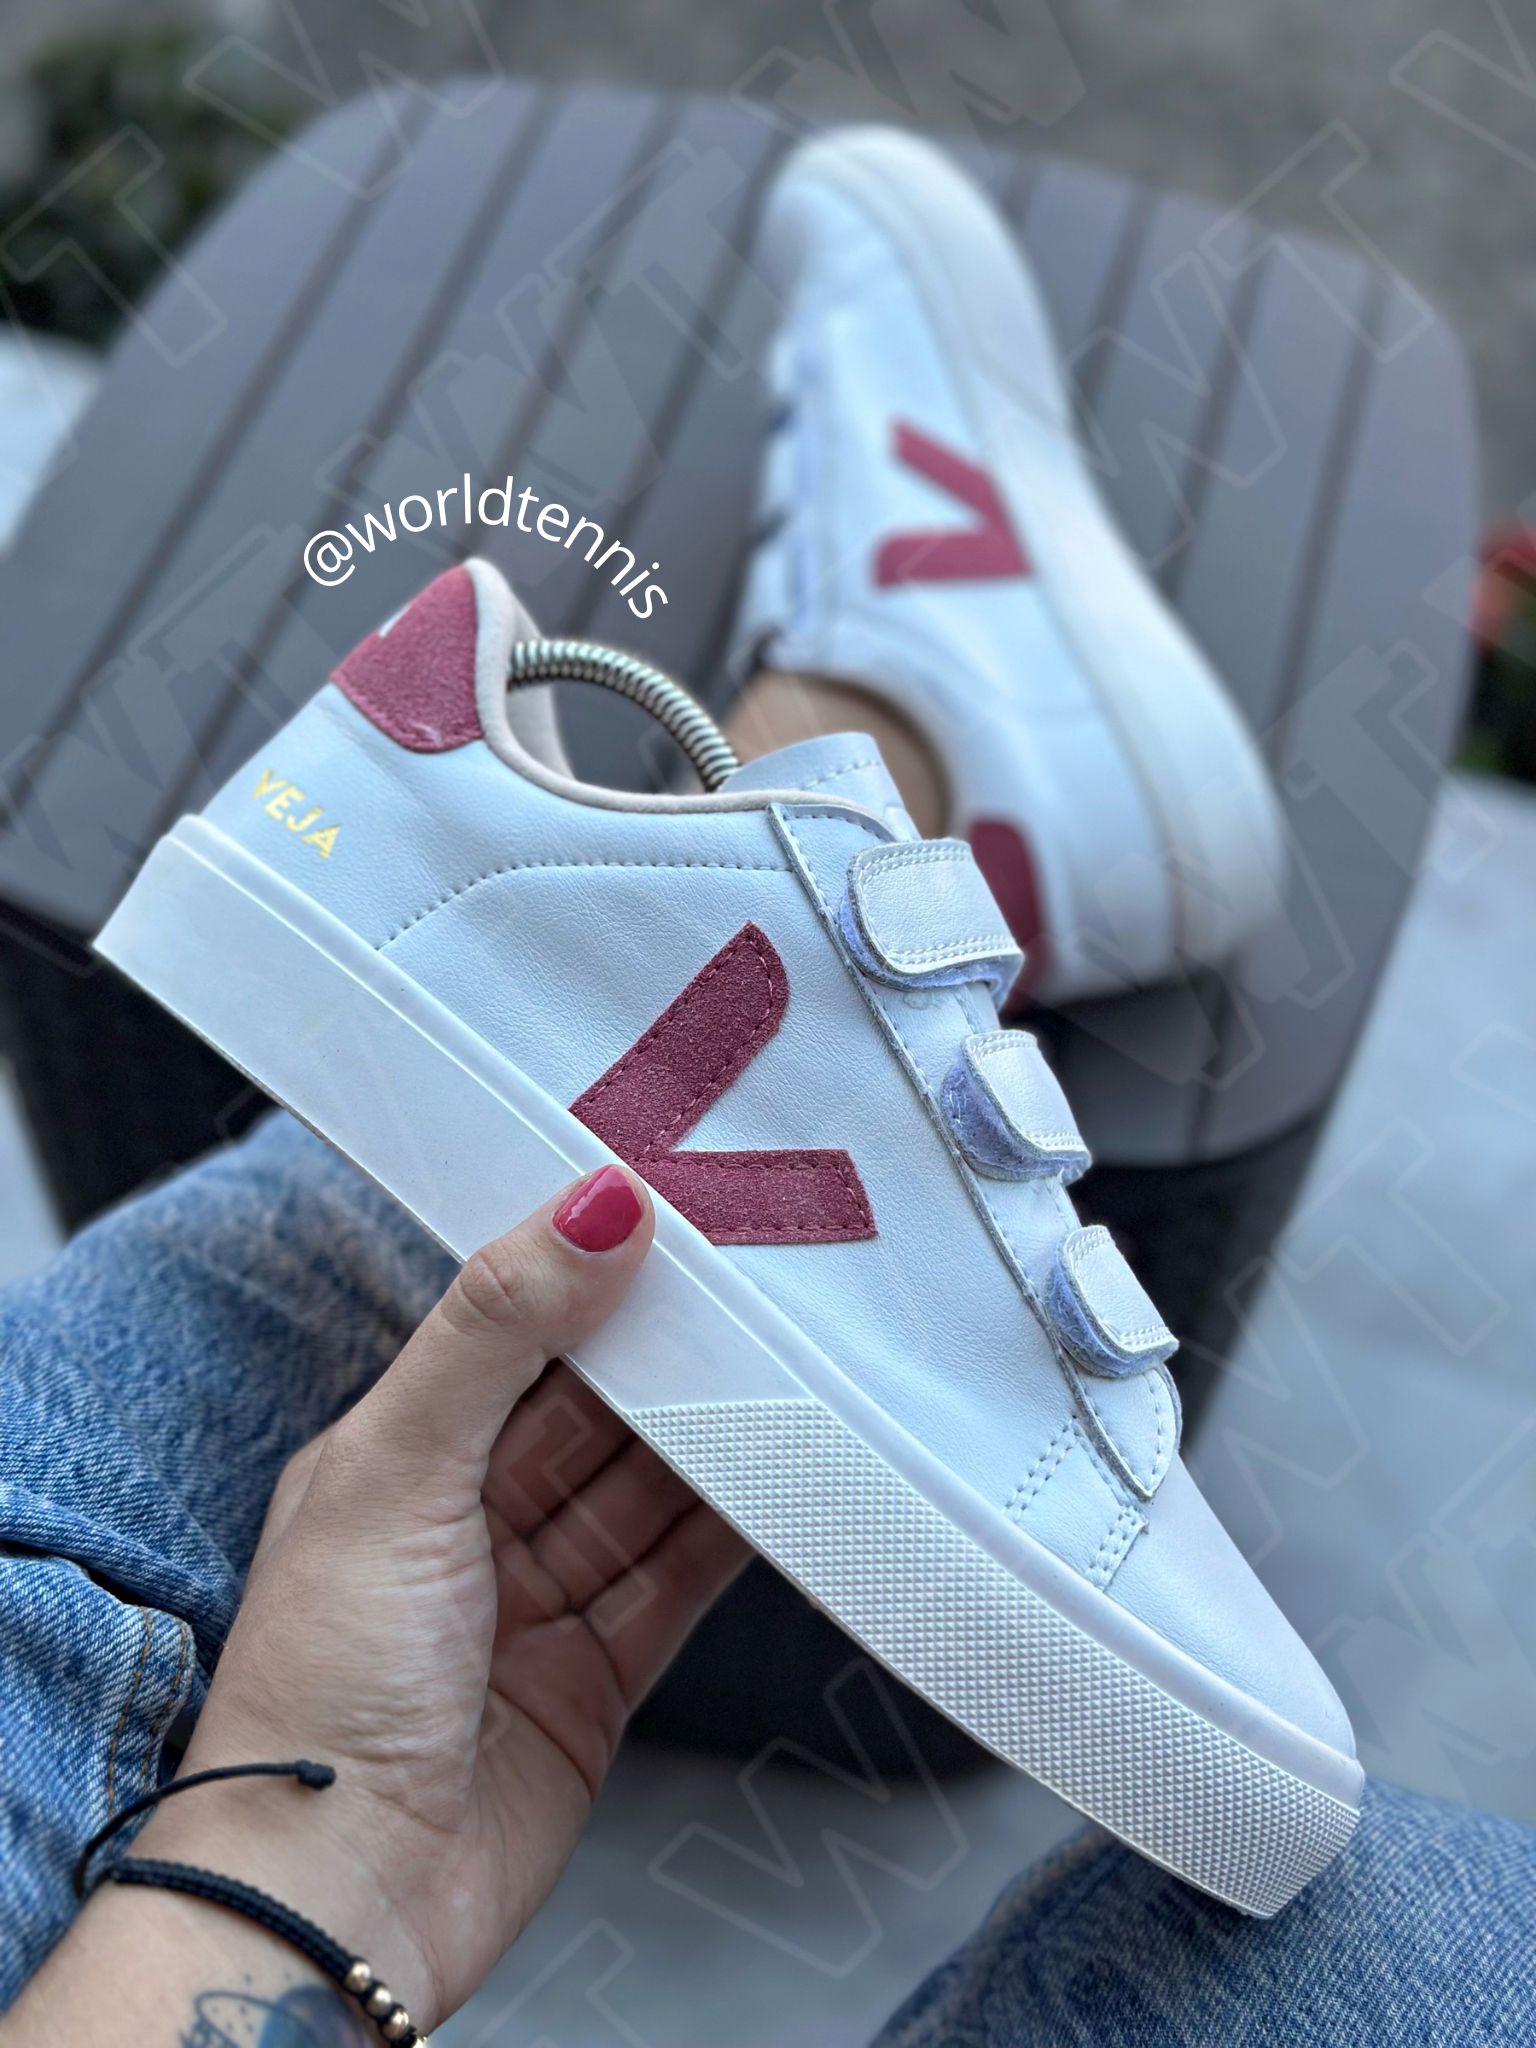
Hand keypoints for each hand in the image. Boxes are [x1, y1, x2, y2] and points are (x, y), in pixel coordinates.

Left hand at [124, 1165, 746, 2031]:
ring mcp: (532, 1601)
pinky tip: (783, 1484)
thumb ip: (494, 1334)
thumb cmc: (314, 1700)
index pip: (510, 1336)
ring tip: (792, 1373)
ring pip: (646, 1490)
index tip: (672, 1218)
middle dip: (669, 1354)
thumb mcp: (394, 1474)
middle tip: (758, 1291)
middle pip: (593, 1410)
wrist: (334, 1909)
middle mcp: (464, 1521)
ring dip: (715, 1437)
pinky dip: (735, 1533)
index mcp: (395, 1456)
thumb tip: (587, 1211)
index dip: (587, 1275)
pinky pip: (678, 1578)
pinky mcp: (593, 1677)